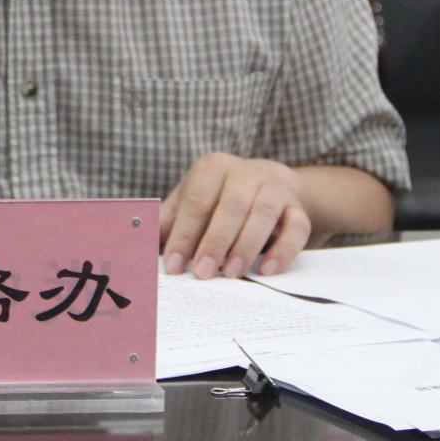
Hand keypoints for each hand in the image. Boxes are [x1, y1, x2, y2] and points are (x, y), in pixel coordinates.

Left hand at [158, 153, 310, 278]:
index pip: (197, 202)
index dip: (184, 235)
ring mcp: (275, 188)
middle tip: (203, 273)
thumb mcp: (191, 198)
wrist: (267, 182)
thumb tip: (142, 244)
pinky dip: (284, 250)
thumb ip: (170, 219)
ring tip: (231, 273)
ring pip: (264, 213)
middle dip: (215, 242)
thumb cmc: (218, 196)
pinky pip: (296, 227)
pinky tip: (267, 270)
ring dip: (247, 246)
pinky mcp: (297, 207)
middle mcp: (246, 172)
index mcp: (213, 167)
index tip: (175, 266)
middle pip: (231, 206)